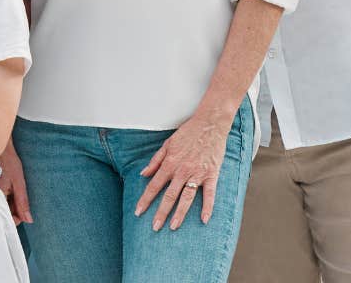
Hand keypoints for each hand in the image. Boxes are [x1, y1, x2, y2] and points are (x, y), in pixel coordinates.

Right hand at [0, 138, 32, 225]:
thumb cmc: (8, 162)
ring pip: (3, 205)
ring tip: (15, 188)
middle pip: (4, 212)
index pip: (6, 218)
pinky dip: (6, 196)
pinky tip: (10, 187)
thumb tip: (29, 219)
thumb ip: (22, 202)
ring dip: (11, 202)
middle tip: (20, 197)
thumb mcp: (18, 182)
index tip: (24, 213)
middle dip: (14, 210)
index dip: (17, 218)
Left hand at [134, 115, 228, 230]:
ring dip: (179, 213)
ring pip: (186, 197)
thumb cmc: (188, 132)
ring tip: (173, 227)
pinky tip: (204, 220)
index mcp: (170, 163)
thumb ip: (156, 160)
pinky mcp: (211, 174)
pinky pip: (209, 194)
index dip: (145, 199)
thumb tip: (143, 174)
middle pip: (169, 195)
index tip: (138, 212)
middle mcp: (182, 170)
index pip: (154, 185)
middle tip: (154, 227)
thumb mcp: (168, 143)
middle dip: (160, 212)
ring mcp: (197, 173)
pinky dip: (207, 207)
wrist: (209, 123)